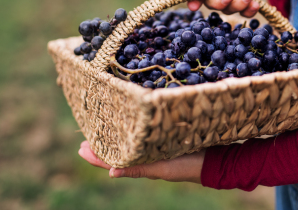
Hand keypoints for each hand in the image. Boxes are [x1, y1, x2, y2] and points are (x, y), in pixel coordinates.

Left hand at [78, 141, 204, 182]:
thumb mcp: (162, 167)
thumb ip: (139, 168)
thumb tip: (111, 173)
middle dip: (103, 144)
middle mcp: (148, 154)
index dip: (97, 156)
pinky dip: (134, 131)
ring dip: (116, 137)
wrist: (216, 159)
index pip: (114, 160)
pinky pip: (145, 136)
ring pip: (131, 142)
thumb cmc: (188, 164)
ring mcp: (158, 147)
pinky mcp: (168, 137)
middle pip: (120, 150)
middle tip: (86, 138)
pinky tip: (132, 125)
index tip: (81, 148)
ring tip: (103, 130)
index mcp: (144, 163)